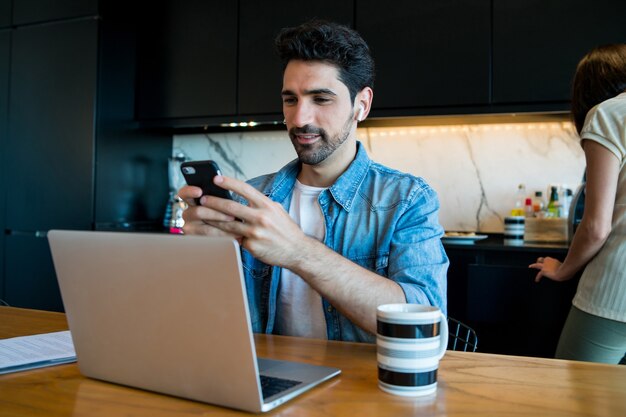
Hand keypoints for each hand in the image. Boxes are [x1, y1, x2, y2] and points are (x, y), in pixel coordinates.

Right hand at [178, 184, 241, 238]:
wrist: (230, 231)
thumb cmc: (225, 211)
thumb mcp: (221, 202)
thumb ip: (219, 197)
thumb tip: (226, 191)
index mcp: (192, 200)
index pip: (184, 193)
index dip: (190, 191)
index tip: (199, 191)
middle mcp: (188, 213)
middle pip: (198, 212)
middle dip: (217, 214)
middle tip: (232, 216)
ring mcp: (190, 228)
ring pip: (206, 228)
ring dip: (223, 226)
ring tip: (237, 225)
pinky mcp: (196, 239)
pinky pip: (211, 239)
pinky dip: (225, 236)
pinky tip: (236, 234)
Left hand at [184, 175, 308, 266]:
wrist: (297, 251)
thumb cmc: (286, 230)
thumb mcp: (277, 211)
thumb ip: (261, 204)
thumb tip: (246, 197)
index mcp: (267, 205)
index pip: (245, 189)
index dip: (229, 183)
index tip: (216, 178)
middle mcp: (261, 217)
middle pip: (231, 207)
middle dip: (214, 202)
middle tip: (202, 198)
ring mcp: (256, 233)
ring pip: (228, 224)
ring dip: (213, 219)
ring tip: (203, 215)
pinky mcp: (252, 246)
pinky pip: (235, 239)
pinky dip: (226, 236)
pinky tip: (215, 233)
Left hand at [528, 256, 565, 282]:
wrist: (564, 272)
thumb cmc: (567, 270)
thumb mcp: (566, 267)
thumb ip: (565, 267)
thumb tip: (571, 269)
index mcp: (554, 260)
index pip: (549, 260)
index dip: (548, 262)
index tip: (548, 265)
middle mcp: (548, 261)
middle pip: (542, 259)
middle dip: (539, 261)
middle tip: (538, 263)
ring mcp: (545, 266)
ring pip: (537, 264)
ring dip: (533, 266)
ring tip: (531, 267)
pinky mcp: (543, 271)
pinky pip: (539, 274)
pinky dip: (537, 278)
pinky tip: (537, 280)